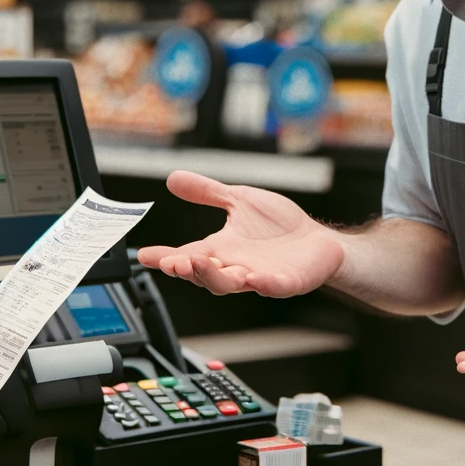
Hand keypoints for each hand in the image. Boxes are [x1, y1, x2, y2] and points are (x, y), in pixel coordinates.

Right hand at [137, 170, 343, 297]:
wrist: (319, 240)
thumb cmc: (280, 227)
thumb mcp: (239, 200)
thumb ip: (207, 192)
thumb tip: (174, 179)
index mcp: (222, 249)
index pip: (187, 255)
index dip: (165, 257)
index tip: (145, 255)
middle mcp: (235, 266)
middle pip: (204, 275)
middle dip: (187, 269)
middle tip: (174, 262)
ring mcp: (260, 276)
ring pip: (231, 284)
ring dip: (214, 276)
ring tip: (201, 264)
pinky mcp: (287, 281)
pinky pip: (273, 286)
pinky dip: (263, 284)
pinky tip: (254, 278)